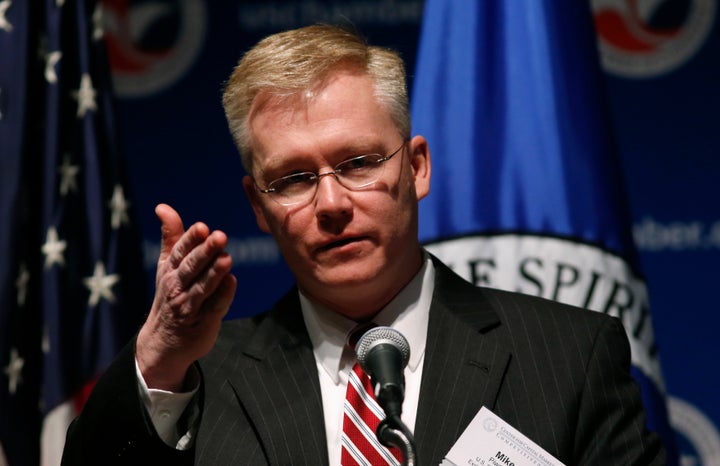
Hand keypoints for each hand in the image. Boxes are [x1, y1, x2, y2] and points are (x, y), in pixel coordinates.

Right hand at [136, 204, 236, 390]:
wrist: (164, 343)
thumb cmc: (171, 296)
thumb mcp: (167, 266)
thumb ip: (171, 236)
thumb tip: (162, 206)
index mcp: (170, 271)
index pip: (180, 252)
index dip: (190, 239)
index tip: (202, 226)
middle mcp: (177, 287)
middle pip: (191, 267)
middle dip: (204, 252)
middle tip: (220, 236)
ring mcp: (189, 306)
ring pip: (202, 287)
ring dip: (214, 273)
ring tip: (227, 258)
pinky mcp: (203, 322)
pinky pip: (214, 307)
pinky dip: (223, 296)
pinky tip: (232, 282)